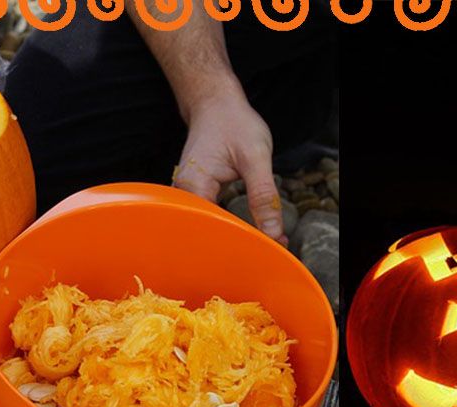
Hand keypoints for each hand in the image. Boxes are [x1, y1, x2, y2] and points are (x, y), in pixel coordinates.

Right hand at [173, 93, 286, 243]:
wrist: (215, 104)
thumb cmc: (233, 124)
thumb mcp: (256, 157)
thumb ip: (264, 196)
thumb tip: (273, 234)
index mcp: (194, 187)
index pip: (213, 230)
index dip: (239, 245)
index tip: (264, 252)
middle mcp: (183, 195)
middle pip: (206, 235)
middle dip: (234, 246)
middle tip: (264, 252)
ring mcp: (186, 196)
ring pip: (207, 229)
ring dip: (231, 237)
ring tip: (257, 245)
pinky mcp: (195, 195)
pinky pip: (209, 219)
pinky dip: (227, 226)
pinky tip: (245, 232)